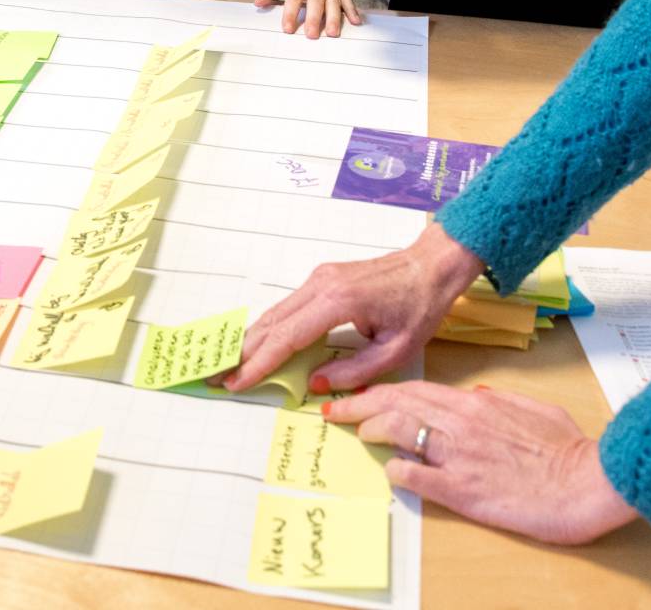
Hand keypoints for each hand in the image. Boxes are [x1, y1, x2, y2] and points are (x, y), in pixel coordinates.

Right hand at [226, 227, 483, 393]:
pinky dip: (270, 327)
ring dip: (253, 339)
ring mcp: (319, 278)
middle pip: (272, 322)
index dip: (260, 363)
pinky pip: (289, 306)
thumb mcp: (395, 350)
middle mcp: (321, 285)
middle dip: (245, 352)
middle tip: (219, 377)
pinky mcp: (323, 279)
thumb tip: (314, 384)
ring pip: (277, 312)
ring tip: (232, 363)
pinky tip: (259, 344)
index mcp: (337, 302)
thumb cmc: (419, 308)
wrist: (431, 266)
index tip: (237, 382)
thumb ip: (354, 371)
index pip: (287, 338)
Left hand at [254, 0, 362, 39]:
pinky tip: (356, 22)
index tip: (288, 28)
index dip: (291, 13)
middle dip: (314, 18)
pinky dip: (353, 11)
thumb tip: (258, 3)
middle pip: (316, 1)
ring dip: (334, 18)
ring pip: (334, 2)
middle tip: (311, 35)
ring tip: (332, 33)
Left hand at [324, 383, 638, 544]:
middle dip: (360, 404)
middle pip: (397, 404)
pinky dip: (397, 471)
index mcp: (477, 403)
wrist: (590, 482)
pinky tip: (389, 471)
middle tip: (335, 409)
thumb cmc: (569, 451)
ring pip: (399, 430)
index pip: (415, 389)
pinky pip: (416, 475)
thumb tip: (474, 395)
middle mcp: (461, 423)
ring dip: (370, 430)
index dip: (382, 391)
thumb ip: (500, 400)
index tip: (360, 395)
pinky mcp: (463, 490)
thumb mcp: (533, 410)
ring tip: (354, 432)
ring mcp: (459, 455)